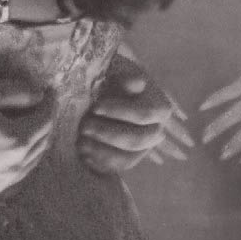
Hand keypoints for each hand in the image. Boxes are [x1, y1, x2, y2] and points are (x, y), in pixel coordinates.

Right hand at [0, 77, 54, 203]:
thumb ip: (16, 92)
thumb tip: (38, 95)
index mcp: (17, 141)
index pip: (45, 119)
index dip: (49, 102)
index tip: (50, 89)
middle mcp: (14, 169)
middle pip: (41, 144)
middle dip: (45, 123)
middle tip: (42, 107)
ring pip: (29, 165)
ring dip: (34, 145)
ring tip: (30, 129)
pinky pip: (11, 179)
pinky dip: (18, 164)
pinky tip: (10, 155)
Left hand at [77, 54, 190, 173]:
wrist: (102, 90)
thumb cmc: (112, 78)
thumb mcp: (118, 71)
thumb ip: (127, 77)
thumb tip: (138, 81)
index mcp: (159, 108)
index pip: (143, 114)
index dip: (119, 111)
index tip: (96, 107)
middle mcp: (156, 131)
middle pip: (137, 140)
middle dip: (108, 134)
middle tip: (84, 126)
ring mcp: (143, 148)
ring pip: (128, 159)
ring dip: (102, 151)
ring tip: (81, 143)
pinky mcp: (130, 158)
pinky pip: (118, 168)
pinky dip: (101, 163)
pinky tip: (84, 155)